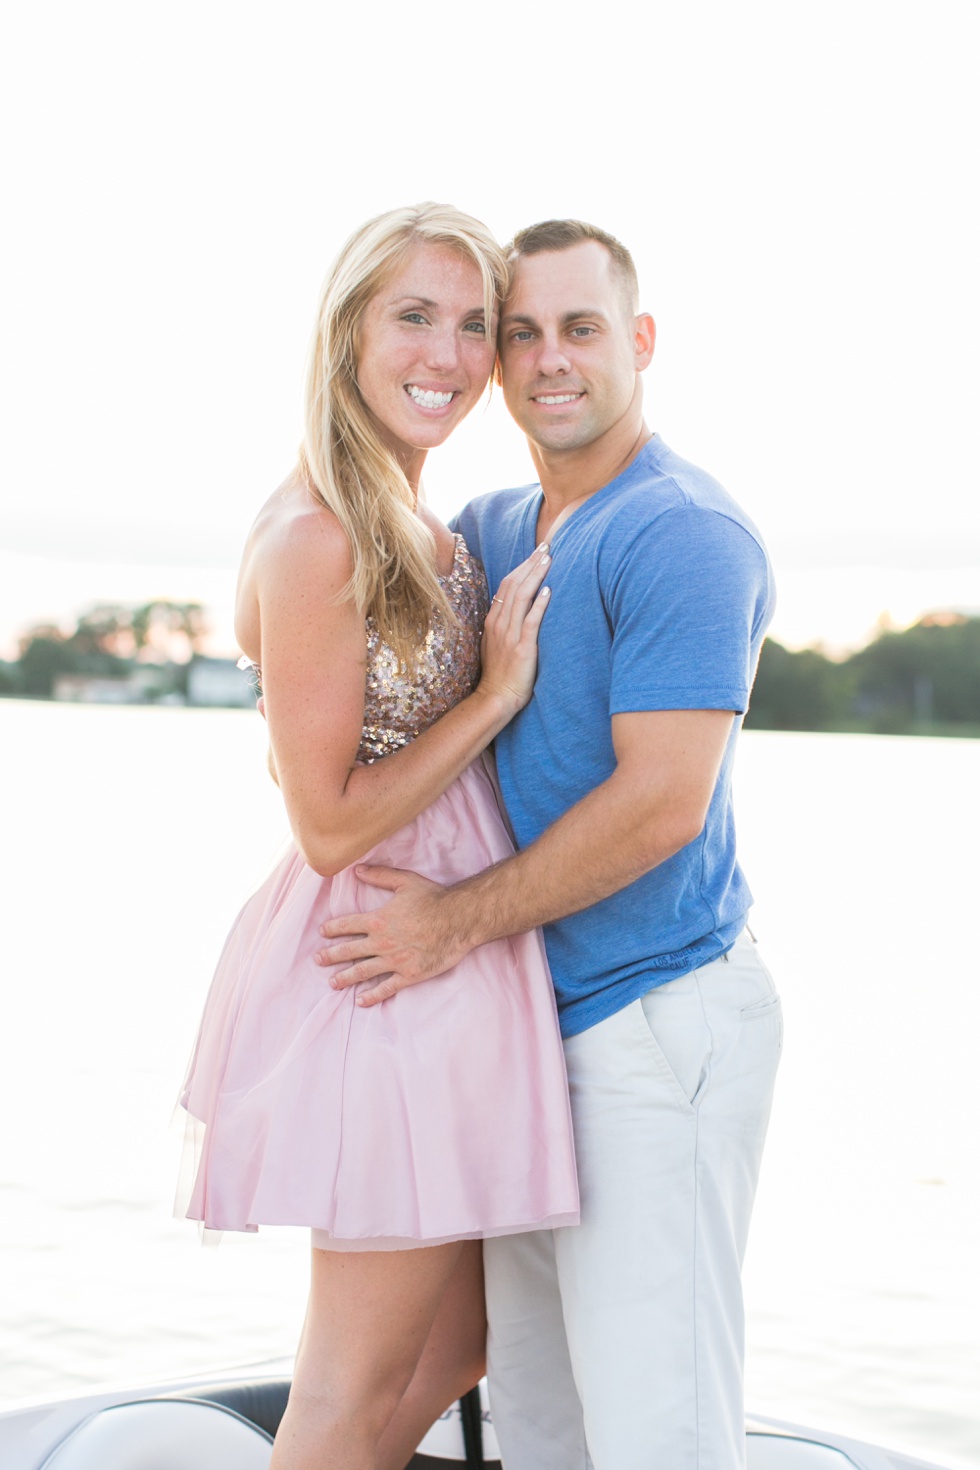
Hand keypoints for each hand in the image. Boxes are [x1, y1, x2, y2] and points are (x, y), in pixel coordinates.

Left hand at [315, 866, 473, 1005]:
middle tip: (317, 960)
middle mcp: (382, 942)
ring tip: (332, 982)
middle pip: (349, 950)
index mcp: (378, 920)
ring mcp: (394, 960)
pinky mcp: (409, 974)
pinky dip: (372, 996)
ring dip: (345, 977)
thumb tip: (357, 870)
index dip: (333, 928)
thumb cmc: (434, 899)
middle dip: (331, 956)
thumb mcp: (405, 881)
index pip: (348, 925)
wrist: (459, 920)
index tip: (322, 932)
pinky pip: (386, 988)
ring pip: (363, 971)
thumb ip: (380, 876)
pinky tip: (361, 1001)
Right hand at [478, 545, 550, 712]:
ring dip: (535, 576)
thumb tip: (517, 609)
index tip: (536, 553)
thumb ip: (505, 625)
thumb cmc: (501, 673)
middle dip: (530, 563)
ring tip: (549, 559)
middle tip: (546, 547)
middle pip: (514, 585)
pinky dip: (538, 605)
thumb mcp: (497, 644)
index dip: (522, 566)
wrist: (496, 697)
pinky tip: (548, 591)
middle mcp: (500, 623)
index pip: (506, 585)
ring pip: (521, 598)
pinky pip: (530, 621)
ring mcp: (509, 635)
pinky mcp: (521, 648)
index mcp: (493, 620)